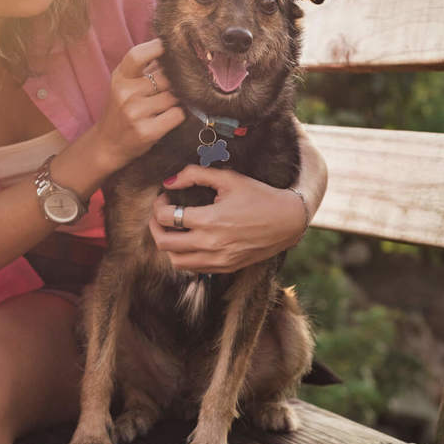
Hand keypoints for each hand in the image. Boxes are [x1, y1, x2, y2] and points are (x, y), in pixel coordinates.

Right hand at [94, 39, 185, 171]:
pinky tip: (170, 117)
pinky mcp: (146, 132)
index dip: (156, 47)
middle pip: (166, 77)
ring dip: (179, 100)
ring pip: (174, 96)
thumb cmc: (122, 110)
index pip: (137, 55)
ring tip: (169, 105)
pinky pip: (177, 115)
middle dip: (176, 81)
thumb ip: (147, 68)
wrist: (108, 144)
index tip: (172, 46)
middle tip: (179, 86)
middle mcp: (125, 93)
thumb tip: (174, 48)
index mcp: (120, 77)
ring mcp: (135, 113)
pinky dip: (179, 115)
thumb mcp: (125, 84)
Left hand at [148, 165, 308, 272]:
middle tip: (160, 214)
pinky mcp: (225, 268)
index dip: (158, 206)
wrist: (288, 221)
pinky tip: (189, 241)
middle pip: (164, 243)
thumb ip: (195, 175)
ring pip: (175, 261)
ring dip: (168, 245)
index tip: (164, 197)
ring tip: (172, 229)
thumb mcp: (229, 179)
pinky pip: (193, 268)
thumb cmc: (259, 196)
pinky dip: (184, 256)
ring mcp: (218, 260)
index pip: (167, 218)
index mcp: (210, 220)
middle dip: (155, 226)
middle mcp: (211, 244)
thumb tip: (169, 181)